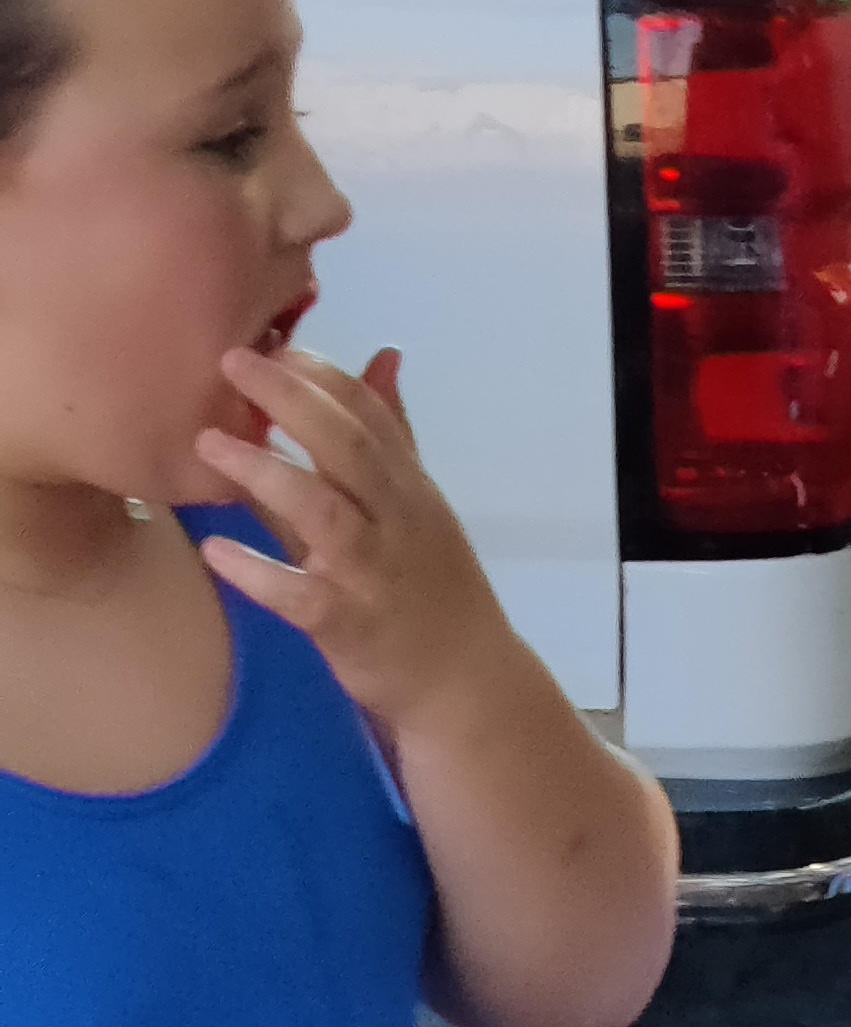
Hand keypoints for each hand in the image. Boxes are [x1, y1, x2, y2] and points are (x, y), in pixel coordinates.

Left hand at [190, 346, 510, 740]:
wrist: (467, 684)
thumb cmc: (431, 589)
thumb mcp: (420, 505)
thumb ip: (393, 434)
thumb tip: (381, 356)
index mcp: (409, 488)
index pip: (370, 415)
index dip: (322, 374)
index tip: (272, 342)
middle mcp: (397, 522)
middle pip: (348, 448)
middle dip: (292, 399)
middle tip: (232, 361)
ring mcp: (374, 574)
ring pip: (324, 513)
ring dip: (266, 473)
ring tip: (207, 443)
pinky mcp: (351, 627)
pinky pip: (301, 597)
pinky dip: (258, 573)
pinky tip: (215, 551)